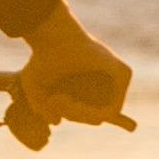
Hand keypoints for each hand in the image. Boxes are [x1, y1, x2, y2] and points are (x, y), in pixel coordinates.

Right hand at [15, 2, 133, 133]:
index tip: (60, 102)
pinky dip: (87, 111)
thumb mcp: (34, 87)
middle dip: (72, 115)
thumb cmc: (40, 58)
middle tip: (54, 99)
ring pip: (101, 115)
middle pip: (95, 117)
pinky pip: (111, 110)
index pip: (95, 112)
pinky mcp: (124, 72)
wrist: (51, 36)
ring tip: (57, 97)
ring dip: (76, 114)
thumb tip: (57, 122)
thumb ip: (41, 107)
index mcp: (92, 80)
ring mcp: (117, 76)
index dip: (78, 115)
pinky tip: (69, 97)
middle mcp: (107, 79)